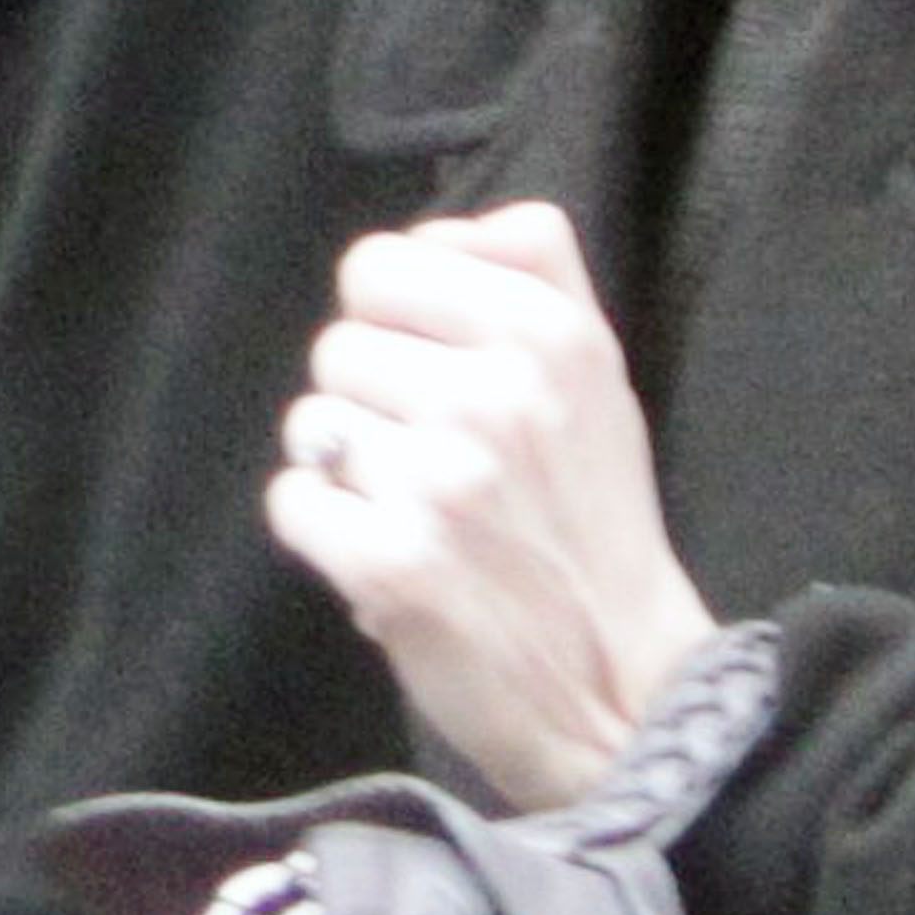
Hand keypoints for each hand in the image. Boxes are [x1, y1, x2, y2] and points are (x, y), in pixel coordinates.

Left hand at [267, 201, 714, 806]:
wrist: (620, 685)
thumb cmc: (595, 522)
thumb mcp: (598, 373)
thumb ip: (537, 272)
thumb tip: (445, 228)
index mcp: (548, 334)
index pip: (379, 264)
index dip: (385, 316)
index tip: (423, 362)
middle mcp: (496, 395)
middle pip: (338, 346)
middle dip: (370, 400)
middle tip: (429, 455)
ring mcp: (440, 481)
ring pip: (312, 423)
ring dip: (349, 468)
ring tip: (413, 508)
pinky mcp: (390, 563)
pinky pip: (294, 501)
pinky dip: (326, 531)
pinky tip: (385, 552)